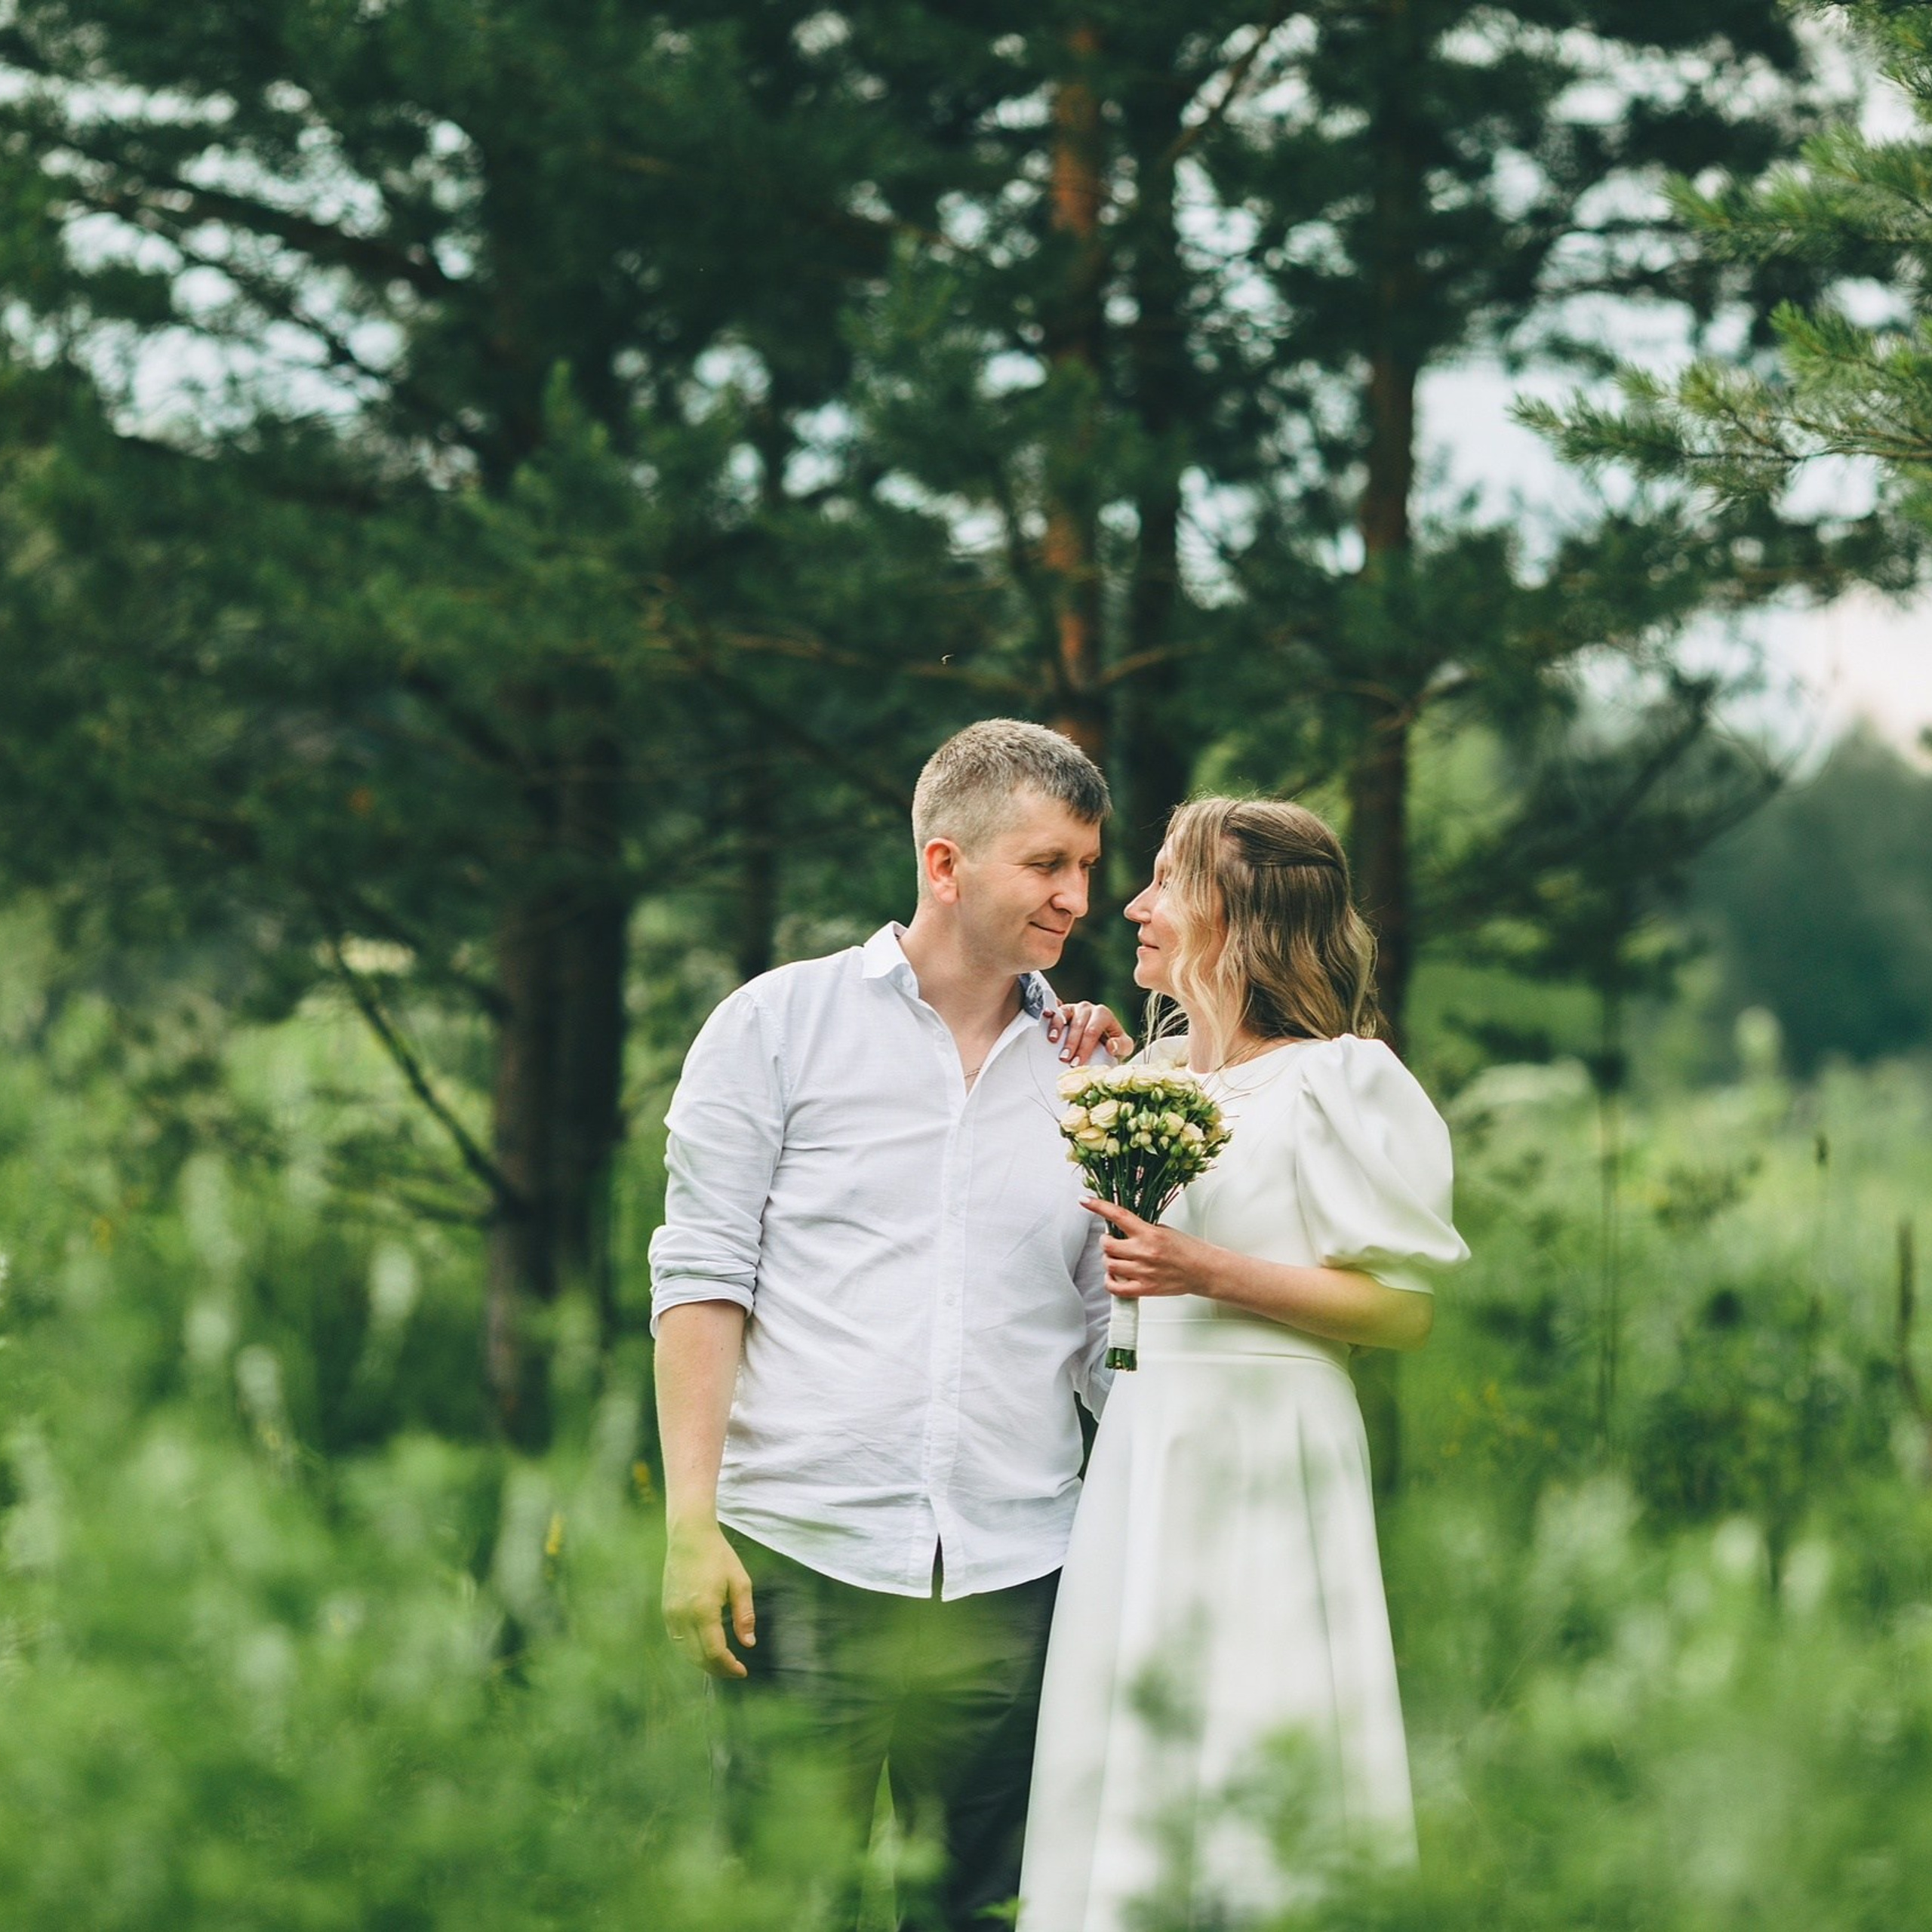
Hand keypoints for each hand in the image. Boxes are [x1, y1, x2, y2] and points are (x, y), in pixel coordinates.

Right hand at [662, 1519, 755, 1678]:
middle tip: (734, 1671)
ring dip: (703, 1663)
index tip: (742, 1671)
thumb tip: (748, 1643)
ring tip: (722, 1663)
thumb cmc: (718, 1556)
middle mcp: (683, 1616)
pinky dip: (691, 1651)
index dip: (729, 1667)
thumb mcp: (740, 1582)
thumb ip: (744, 1615)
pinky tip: (704, 1649)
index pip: (714, 1652)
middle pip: (698, 1658)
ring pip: (685, 1652)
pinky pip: (677, 1640)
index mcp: (703, 1610)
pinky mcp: (666, 1610)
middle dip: (717, 1669)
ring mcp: (671, 1614)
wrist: (689, 1536)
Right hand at [1047, 1001, 1133, 1064]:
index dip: (1084, 1047)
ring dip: (1058, 1028)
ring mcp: (1074, 1008)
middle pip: (1078, 1025)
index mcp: (1103, 1015)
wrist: (1101, 1036)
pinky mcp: (1062, 1009)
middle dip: (1071, 1043)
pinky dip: (1050, 1014)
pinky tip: (1046, 1016)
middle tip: (1065, 1059)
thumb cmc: (1111, 1042)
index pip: (1093, 1031)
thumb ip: (1122, 1046)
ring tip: (1053, 1041)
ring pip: (1065, 1015)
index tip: (1077, 1062)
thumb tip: (1111, 1046)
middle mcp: (1088, 1008)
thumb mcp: (1123, 1046)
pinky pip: (1055, 1009)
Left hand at [1081, 1199, 1218, 1298]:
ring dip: (1108, 1260)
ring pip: (1109, 1265)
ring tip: (1116, 1259)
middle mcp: (1144, 1252)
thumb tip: (1122, 1230)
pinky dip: (1110, 1281)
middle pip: (1107, 1245)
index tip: (1084, 1200)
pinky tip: (1115, 1276)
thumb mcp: (1164, 1230)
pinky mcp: (1145, 1289)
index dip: (1098, 1207)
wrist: (1204, 1270)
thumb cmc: (1187, 1249)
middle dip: (1105, 1241)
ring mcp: (1143, 1272)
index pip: (1118, 1216)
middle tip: (1111, 1241)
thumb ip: (1142, 1230)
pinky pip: (1115, 1288)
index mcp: (1150, 1233)